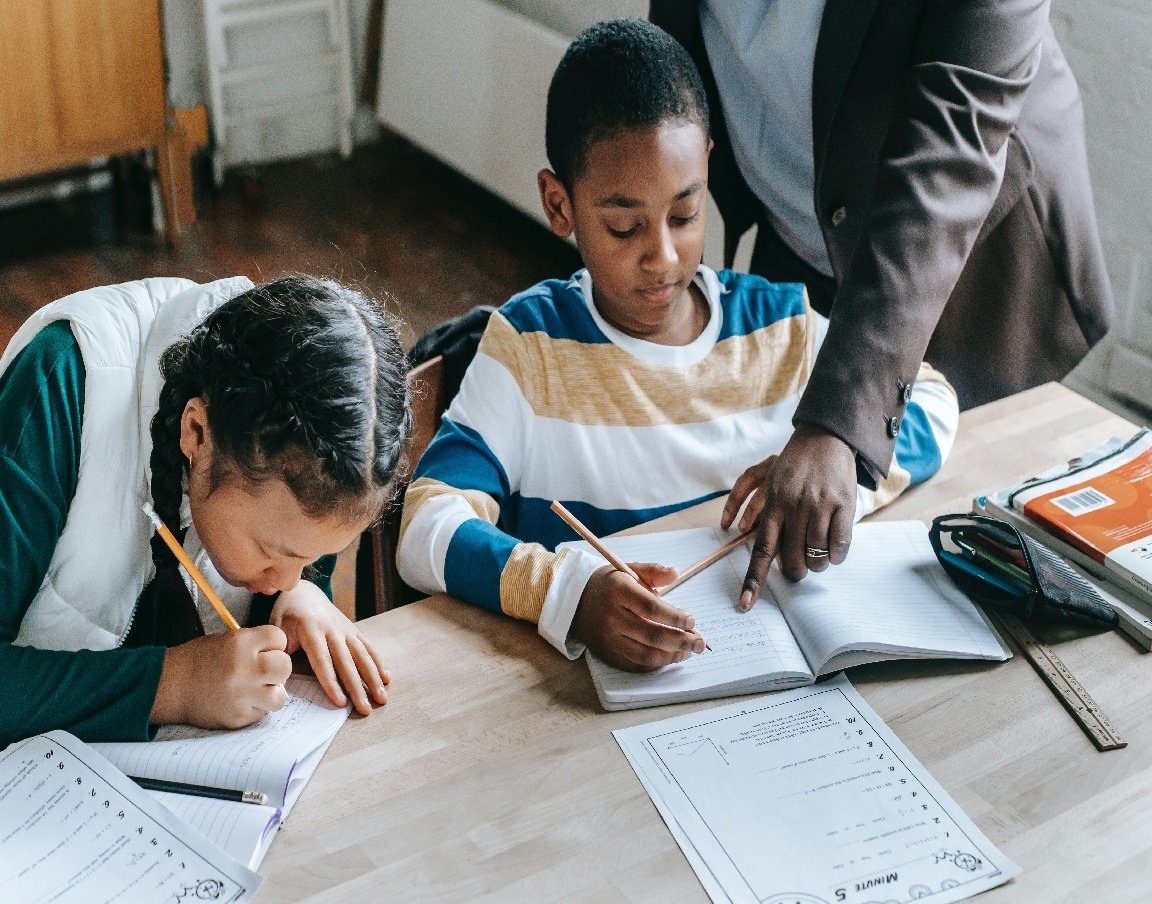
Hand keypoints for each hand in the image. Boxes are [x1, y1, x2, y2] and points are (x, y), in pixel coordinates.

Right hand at [151, 625, 291, 728]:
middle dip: (278, 668)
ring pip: (280, 696)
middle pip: (285, 666)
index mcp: (241, 643)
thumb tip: (280, 653)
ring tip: (256, 689)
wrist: (170, 685)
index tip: (265, 649)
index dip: (274, 644)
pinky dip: (255, 707)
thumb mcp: (227, 640)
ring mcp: (242, 695)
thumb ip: (255, 644)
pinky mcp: (237, 717)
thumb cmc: (199, 660)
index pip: (279, 638)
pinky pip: (261, 713)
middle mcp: (244, 668)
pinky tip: (240, 701)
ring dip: (271, 693)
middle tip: (265, 671)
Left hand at [269, 582, 389, 715]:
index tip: (340, 702)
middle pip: (347, 662)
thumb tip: (276, 684)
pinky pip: (368, 647)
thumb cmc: (286, 615)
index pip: (323, 661)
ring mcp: (346, 629)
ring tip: (382, 697)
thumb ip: (279, 654)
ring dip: (373, 677)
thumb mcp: (276, 630)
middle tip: (366, 709)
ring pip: (362, 655)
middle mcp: (332, 628)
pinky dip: (379, 663)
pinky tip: (387, 678)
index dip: (331, 682)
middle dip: (358, 687)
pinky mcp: (354, 629)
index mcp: (310, 629)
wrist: (304, 592)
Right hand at [571, 564, 706, 671]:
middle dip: (682, 641)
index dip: (675, 617)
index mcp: (618, 591)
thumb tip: (676, 573)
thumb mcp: (628, 570)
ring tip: (689, 651)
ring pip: (646, 654)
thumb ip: (654, 571)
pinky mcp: (607, 653)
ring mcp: (608, 638)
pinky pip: (636, 664)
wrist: (574, 600)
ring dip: (672, 655)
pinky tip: (670, 657)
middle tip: (700, 643)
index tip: (692, 620)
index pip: (652, 608)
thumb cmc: (608, 585)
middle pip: (653, 634)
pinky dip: (657, 663)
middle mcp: (611, 617)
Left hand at [721, 423, 856, 608]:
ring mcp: (820, 506)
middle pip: (792, 560)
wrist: (824, 438)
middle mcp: (794, 508)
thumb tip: (761, 549)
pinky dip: (836, 554)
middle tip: (799, 566)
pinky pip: (840, 546)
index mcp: (773, 505)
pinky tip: (834, 548)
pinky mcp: (843, 505)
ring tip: (818, 553)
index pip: (761, 551)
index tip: (745, 604)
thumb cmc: (794, 466)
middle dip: (796, 572)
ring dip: (818, 564)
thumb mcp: (770, 484)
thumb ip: (764, 516)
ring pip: (817, 557)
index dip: (754, 580)